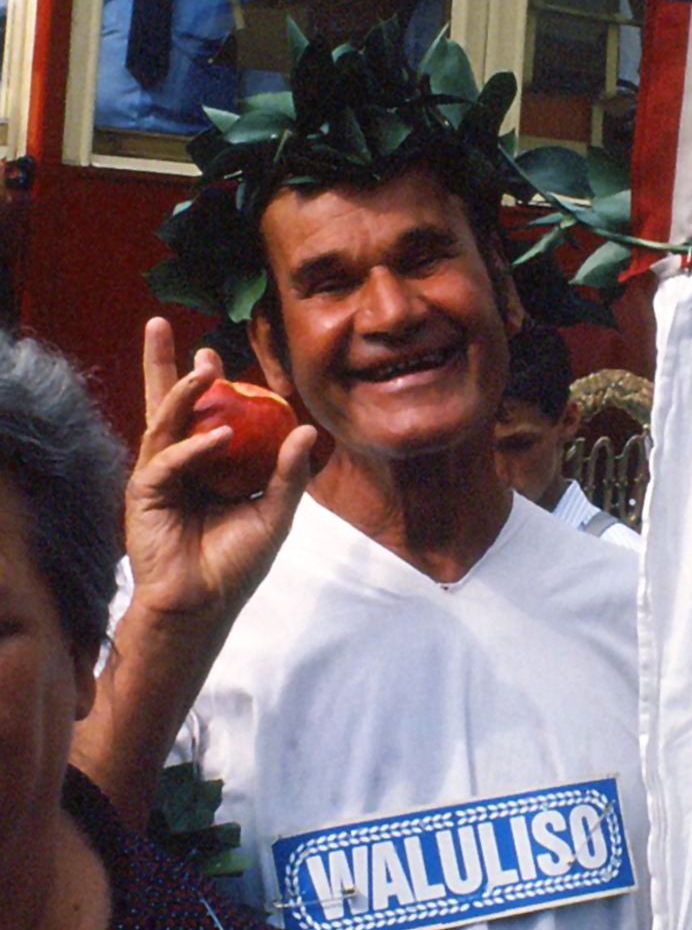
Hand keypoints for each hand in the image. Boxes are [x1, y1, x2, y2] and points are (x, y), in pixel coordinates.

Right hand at [124, 317, 316, 633]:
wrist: (203, 606)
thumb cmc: (236, 563)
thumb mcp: (274, 513)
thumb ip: (288, 473)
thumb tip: (306, 431)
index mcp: (202, 464)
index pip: (199, 413)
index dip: (199, 381)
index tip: (209, 351)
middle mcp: (176, 464)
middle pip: (163, 403)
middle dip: (159, 363)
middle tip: (158, 323)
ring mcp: (157, 477)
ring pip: (163, 422)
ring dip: (182, 392)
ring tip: (203, 368)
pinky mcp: (146, 495)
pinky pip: (169, 460)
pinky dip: (194, 446)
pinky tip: (219, 437)